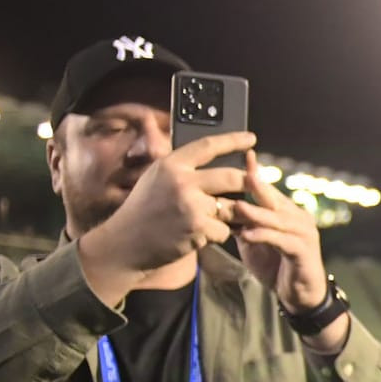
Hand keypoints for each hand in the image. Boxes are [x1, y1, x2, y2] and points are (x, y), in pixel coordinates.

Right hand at [78, 133, 252, 302]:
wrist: (126, 243)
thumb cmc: (143, 211)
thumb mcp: (155, 178)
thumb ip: (180, 168)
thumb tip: (209, 154)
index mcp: (171, 165)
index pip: (208, 146)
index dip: (233, 140)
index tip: (250, 138)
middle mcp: (181, 181)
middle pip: (232, 176)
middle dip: (248, 183)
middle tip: (255, 187)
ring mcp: (191, 205)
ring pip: (232, 207)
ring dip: (228, 215)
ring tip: (207, 220)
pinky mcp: (199, 227)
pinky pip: (224, 230)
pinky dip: (216, 235)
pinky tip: (197, 236)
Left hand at [232, 151, 330, 310]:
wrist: (299, 295)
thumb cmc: (276, 265)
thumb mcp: (254, 241)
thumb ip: (242, 224)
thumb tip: (219, 207)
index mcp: (285, 212)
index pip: (268, 189)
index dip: (257, 173)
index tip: (245, 155)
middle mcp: (297, 218)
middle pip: (274, 200)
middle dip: (258, 186)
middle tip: (241, 174)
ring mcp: (304, 234)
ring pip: (278, 220)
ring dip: (257, 214)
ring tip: (238, 207)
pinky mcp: (304, 252)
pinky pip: (282, 241)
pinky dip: (265, 237)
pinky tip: (248, 235)